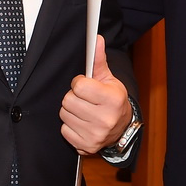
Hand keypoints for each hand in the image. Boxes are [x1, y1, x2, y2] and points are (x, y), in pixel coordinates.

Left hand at [59, 35, 129, 156]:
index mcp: (112, 100)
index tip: (86, 86)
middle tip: (84, 100)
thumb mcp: (108, 79)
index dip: (79, 83)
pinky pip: (64, 131)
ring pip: (64, 115)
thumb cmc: (113, 101)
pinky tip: (82, 123)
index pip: (79, 86)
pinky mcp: (86, 146)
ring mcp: (95, 135)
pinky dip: (70, 126)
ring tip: (83, 111)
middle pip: (68, 101)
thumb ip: (98, 60)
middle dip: (73, 97)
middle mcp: (105, 119)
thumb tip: (96, 39)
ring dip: (70, 111)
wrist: (122, 128)